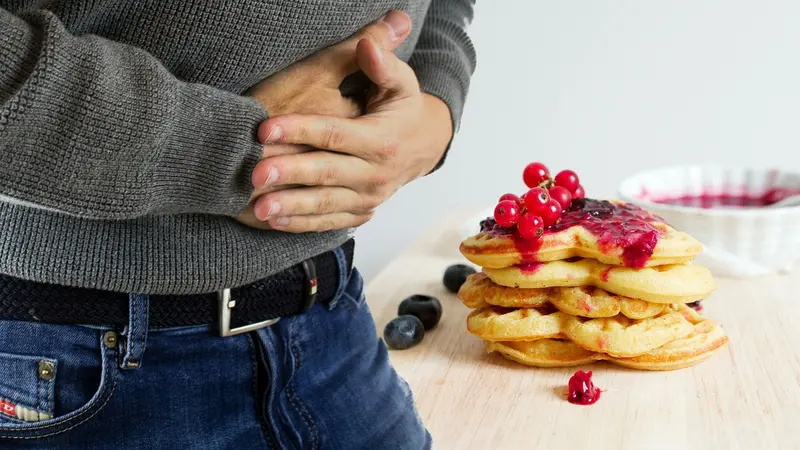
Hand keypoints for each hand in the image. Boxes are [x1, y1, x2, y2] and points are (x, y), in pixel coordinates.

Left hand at [236, 11, 412, 228]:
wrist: (423, 146)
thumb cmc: (402, 109)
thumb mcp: (402, 83)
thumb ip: (383, 64)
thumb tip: (367, 43)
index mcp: (382, 140)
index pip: (335, 135)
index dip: (300, 130)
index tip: (265, 128)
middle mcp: (376, 173)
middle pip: (326, 173)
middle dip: (290, 174)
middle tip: (255, 174)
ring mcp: (368, 197)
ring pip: (325, 204)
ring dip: (291, 207)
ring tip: (259, 207)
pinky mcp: (360, 212)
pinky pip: (329, 222)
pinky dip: (302, 224)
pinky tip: (274, 221)